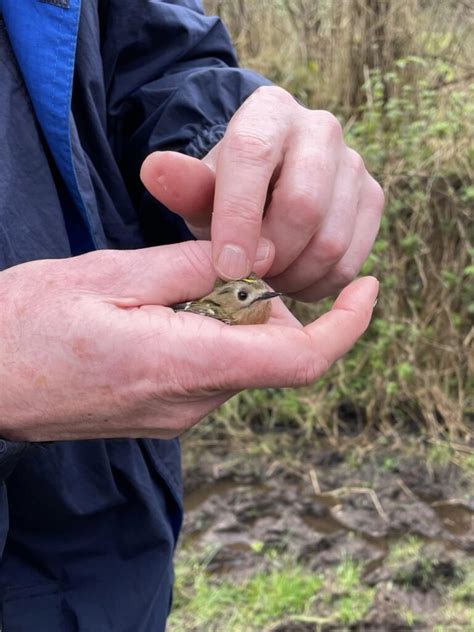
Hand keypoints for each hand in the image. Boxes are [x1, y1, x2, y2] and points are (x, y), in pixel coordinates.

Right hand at [0, 242, 377, 441]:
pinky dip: (206, 332)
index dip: (344, 326)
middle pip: (266, 347)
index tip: (365, 288)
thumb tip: (253, 260)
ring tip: (164, 286)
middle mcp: (190, 403)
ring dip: (226, 314)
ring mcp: (177, 414)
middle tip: (210, 262)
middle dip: (260, 299)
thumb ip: (191, 268)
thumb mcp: (109, 275)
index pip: (297, 358)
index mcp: (180, 365)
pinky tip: (157, 311)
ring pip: (238, 356)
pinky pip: (211, 368)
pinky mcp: (165, 412)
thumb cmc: (27, 325)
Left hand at [140, 86, 383, 301]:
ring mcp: (354, 164)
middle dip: (272, 256)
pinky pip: (351, 260)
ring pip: (331, 240)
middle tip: (247, 279)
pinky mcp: (373, 199)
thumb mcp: (200, 188)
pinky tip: (293, 281)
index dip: (238, 219)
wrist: (272, 185)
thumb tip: (154, 169)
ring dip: (294, 277)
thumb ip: (182, 184)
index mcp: (269, 113)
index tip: (226, 268)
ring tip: (267, 282)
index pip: (253, 159)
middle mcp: (320, 129)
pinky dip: (319, 285)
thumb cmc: (230, 190)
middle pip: (304, 206)